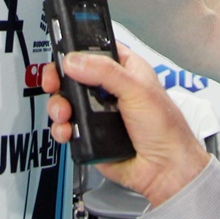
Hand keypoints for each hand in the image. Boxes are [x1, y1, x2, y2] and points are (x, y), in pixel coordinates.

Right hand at [44, 43, 211, 207]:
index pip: (95, 49)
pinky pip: (66, 126)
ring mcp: (97, 112)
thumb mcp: (138, 91)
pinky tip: (68, 130)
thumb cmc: (166, 129)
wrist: (164, 170)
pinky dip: (61, 128)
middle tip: (53, 83)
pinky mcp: (89, 133)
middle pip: (73, 74)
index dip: (76, 48)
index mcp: (125, 70)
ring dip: (58, 105)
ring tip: (65, 112)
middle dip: (59, 78)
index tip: (62, 53)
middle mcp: (109, 89)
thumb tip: (75, 61)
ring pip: (65, 100)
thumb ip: (106, 71)